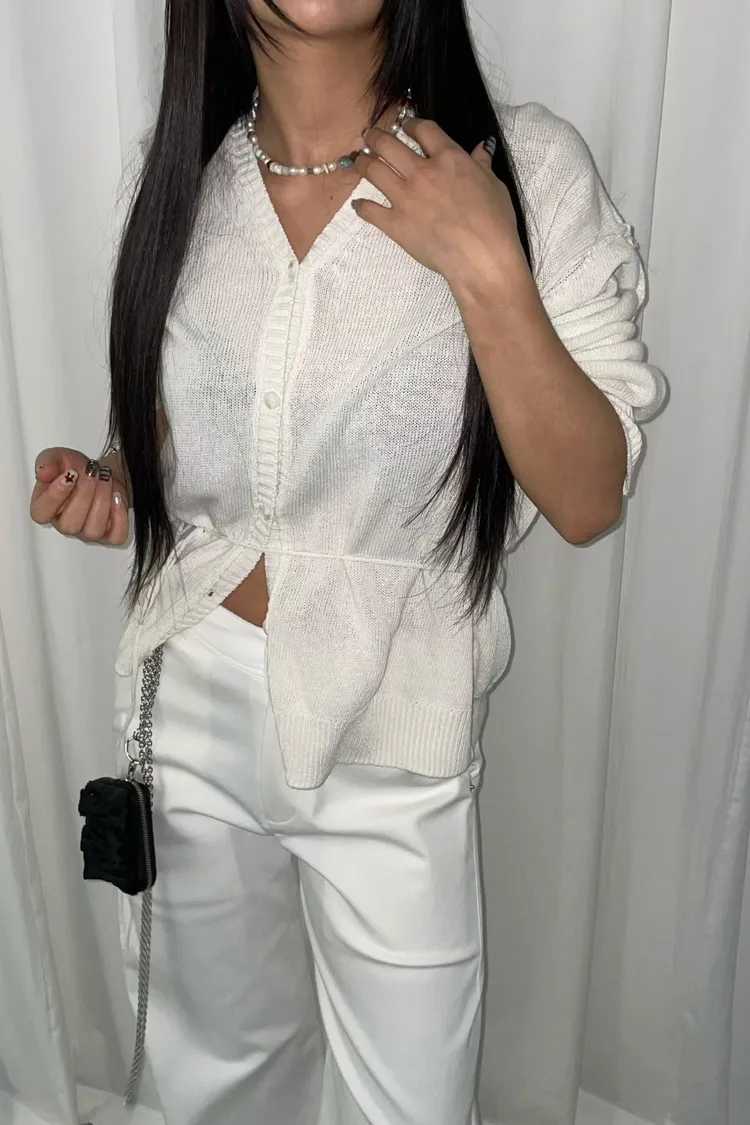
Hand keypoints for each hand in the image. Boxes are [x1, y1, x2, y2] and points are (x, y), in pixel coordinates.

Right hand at [29, 447, 129, 545]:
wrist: (101, 472)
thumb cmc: (75, 468)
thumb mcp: (58, 457)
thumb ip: (48, 463)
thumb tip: (43, 472)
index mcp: (45, 509)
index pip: (41, 514)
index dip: (55, 496)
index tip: (69, 474)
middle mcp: (65, 525)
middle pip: (69, 525)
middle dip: (84, 494)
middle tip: (92, 473)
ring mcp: (87, 532)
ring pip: (93, 531)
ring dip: (102, 502)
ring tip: (105, 479)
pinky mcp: (110, 535)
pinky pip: (116, 536)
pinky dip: (120, 517)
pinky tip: (117, 496)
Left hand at [352, 118, 526, 288]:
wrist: (481, 257)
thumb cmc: (494, 222)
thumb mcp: (494, 185)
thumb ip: (482, 164)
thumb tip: (482, 147)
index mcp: (449, 158)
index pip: (423, 129)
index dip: (410, 123)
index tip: (405, 125)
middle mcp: (422, 172)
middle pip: (388, 144)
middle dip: (376, 136)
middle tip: (370, 136)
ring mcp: (405, 198)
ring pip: (373, 170)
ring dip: (362, 162)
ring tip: (359, 160)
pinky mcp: (395, 224)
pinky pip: (369, 210)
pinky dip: (361, 206)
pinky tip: (359, 204)